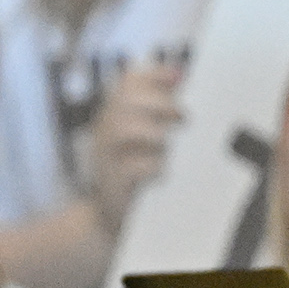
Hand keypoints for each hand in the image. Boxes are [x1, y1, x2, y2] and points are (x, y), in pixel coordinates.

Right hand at [80, 62, 183, 229]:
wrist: (109, 214)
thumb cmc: (133, 170)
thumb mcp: (145, 134)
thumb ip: (159, 106)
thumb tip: (180, 74)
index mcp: (113, 114)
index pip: (128, 81)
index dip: (154, 74)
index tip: (180, 77)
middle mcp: (105, 129)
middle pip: (125, 99)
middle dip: (159, 103)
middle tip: (183, 117)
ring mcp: (105, 155)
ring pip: (124, 128)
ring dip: (154, 132)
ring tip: (169, 143)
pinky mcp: (113, 180)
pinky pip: (132, 166)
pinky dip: (152, 165)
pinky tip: (163, 170)